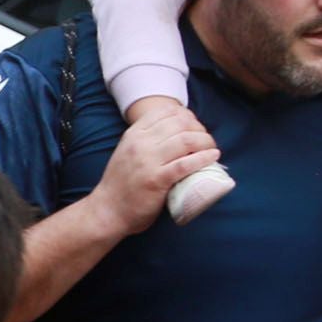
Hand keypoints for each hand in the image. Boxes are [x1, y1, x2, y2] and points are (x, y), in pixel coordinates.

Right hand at [91, 108, 221, 236]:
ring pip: (186, 140)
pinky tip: (213, 157)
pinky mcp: (157, 180)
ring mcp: (148, 162)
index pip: (166, 111)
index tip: (195, 126)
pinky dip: (204, 158)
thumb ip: (145, 140)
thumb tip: (176, 131)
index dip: (187, 115)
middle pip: (180, 123)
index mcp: (133, 134)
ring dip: (206, 141)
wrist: (107, 210)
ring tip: (211, 149)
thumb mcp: (127, 151)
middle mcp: (140, 144)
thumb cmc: (121, 183)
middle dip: (200, 129)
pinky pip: (186, 164)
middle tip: (206, 140)